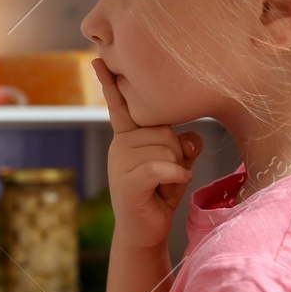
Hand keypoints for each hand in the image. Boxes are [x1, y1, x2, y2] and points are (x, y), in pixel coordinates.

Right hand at [94, 58, 201, 248]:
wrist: (144, 232)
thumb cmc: (160, 194)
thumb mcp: (175, 164)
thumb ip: (183, 146)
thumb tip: (192, 137)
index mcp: (128, 136)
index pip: (120, 105)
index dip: (109, 83)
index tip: (98, 59)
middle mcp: (120, 145)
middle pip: (165, 131)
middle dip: (176, 155)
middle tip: (166, 177)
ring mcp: (120, 162)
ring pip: (166, 149)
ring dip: (176, 170)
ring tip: (163, 186)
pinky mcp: (126, 181)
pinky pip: (161, 166)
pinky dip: (174, 176)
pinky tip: (171, 186)